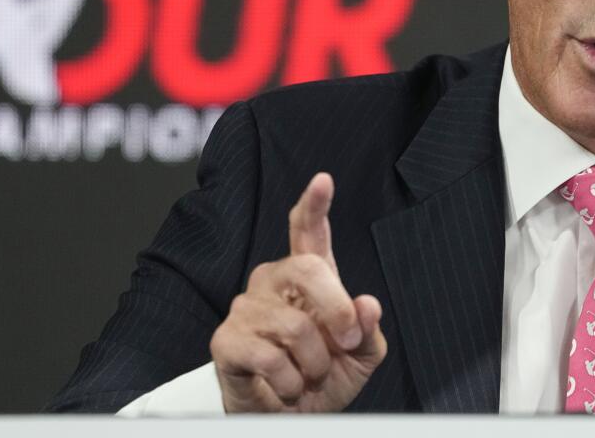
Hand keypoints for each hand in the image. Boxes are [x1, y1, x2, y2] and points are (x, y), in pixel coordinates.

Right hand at [210, 172, 386, 411]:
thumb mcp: (359, 358)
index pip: (307, 232)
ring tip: (307, 375)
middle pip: (307, 269)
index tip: (323, 181)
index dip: (314, 205)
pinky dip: (289, 382)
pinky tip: (285, 386)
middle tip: (346, 342)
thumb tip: (367, 305)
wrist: (287, 420)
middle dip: (337, 309)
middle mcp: (273, 283)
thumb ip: (368, 331)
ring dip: (314, 363)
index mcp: (308, 279)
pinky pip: (269, 356)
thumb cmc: (320, 381)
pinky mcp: (226, 340)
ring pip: (295, 326)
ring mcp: (247, 308)